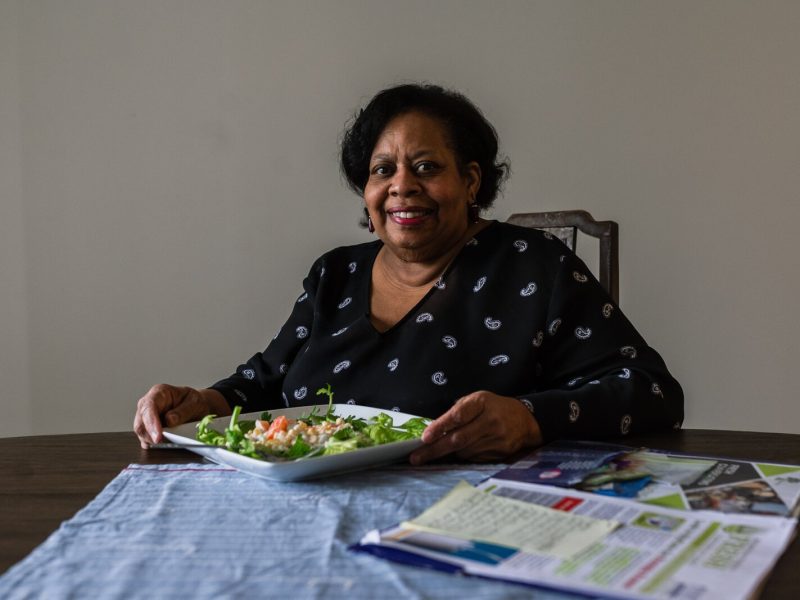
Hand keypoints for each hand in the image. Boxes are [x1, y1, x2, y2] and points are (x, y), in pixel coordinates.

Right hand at [133, 384, 230, 448]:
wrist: (197, 406)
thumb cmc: (194, 401)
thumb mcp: (194, 403)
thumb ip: (182, 411)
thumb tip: (169, 421)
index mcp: (159, 393)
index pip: (149, 407)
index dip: (151, 423)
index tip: (158, 436)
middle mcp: (149, 404)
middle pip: (140, 421)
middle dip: (149, 435)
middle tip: (161, 444)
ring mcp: (147, 416)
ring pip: (141, 431)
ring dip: (151, 440)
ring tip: (164, 444)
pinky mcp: (149, 427)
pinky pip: (146, 437)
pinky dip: (152, 443)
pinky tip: (160, 445)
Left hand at [409, 391, 542, 464]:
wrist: (525, 420)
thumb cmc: (493, 408)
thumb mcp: (476, 400)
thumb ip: (456, 412)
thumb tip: (432, 431)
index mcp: (482, 402)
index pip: (458, 416)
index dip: (440, 427)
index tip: (424, 437)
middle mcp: (491, 421)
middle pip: (458, 439)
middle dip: (435, 450)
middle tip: (416, 458)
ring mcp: (497, 439)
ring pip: (464, 451)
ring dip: (449, 453)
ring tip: (437, 452)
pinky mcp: (501, 453)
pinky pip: (474, 458)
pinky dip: (463, 456)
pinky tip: (462, 451)